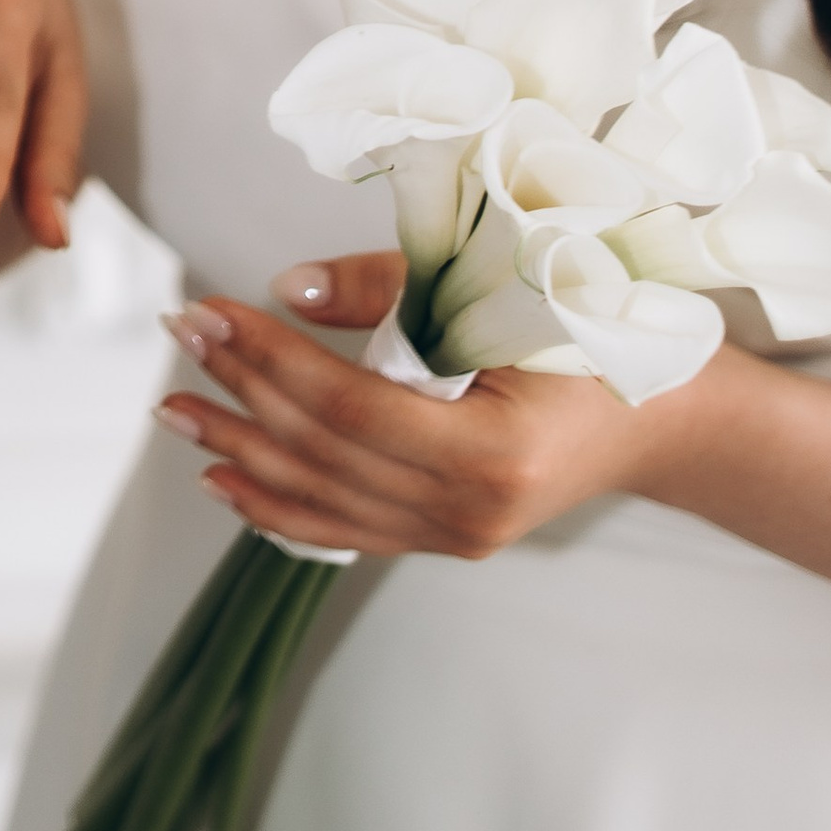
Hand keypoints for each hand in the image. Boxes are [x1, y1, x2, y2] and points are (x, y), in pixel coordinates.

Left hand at [158, 256, 670, 557]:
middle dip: (239, 387)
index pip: (351, 408)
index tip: (210, 309)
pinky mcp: (443, 541)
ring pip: (320, 498)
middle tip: (180, 331)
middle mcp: (472, 512)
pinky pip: (340, 528)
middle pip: (324, 451)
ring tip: (173, 407)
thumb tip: (286, 289)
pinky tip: (220, 475)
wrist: (657, 415)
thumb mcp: (502, 292)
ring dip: (237, 448)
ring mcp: (456, 538)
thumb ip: (391, 291)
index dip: (270, 358)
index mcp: (495, 451)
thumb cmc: (585, 335)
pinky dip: (273, 503)